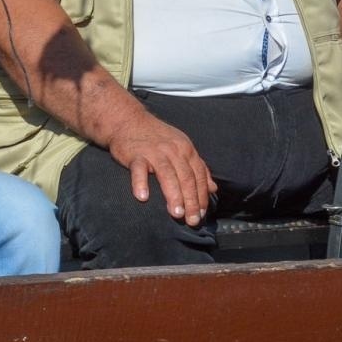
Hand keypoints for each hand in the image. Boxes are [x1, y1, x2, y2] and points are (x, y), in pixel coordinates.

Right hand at [107, 109, 216, 225]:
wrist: (128, 120)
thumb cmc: (156, 137)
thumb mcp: (181, 147)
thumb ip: (198, 167)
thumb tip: (213, 188)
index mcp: (186, 149)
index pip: (199, 176)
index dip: (202, 196)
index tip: (202, 213)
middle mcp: (173, 150)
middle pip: (186, 178)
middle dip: (191, 201)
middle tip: (192, 220)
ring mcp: (154, 152)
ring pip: (167, 175)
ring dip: (173, 195)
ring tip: (176, 214)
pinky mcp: (135, 154)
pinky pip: (139, 169)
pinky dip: (141, 183)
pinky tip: (143, 197)